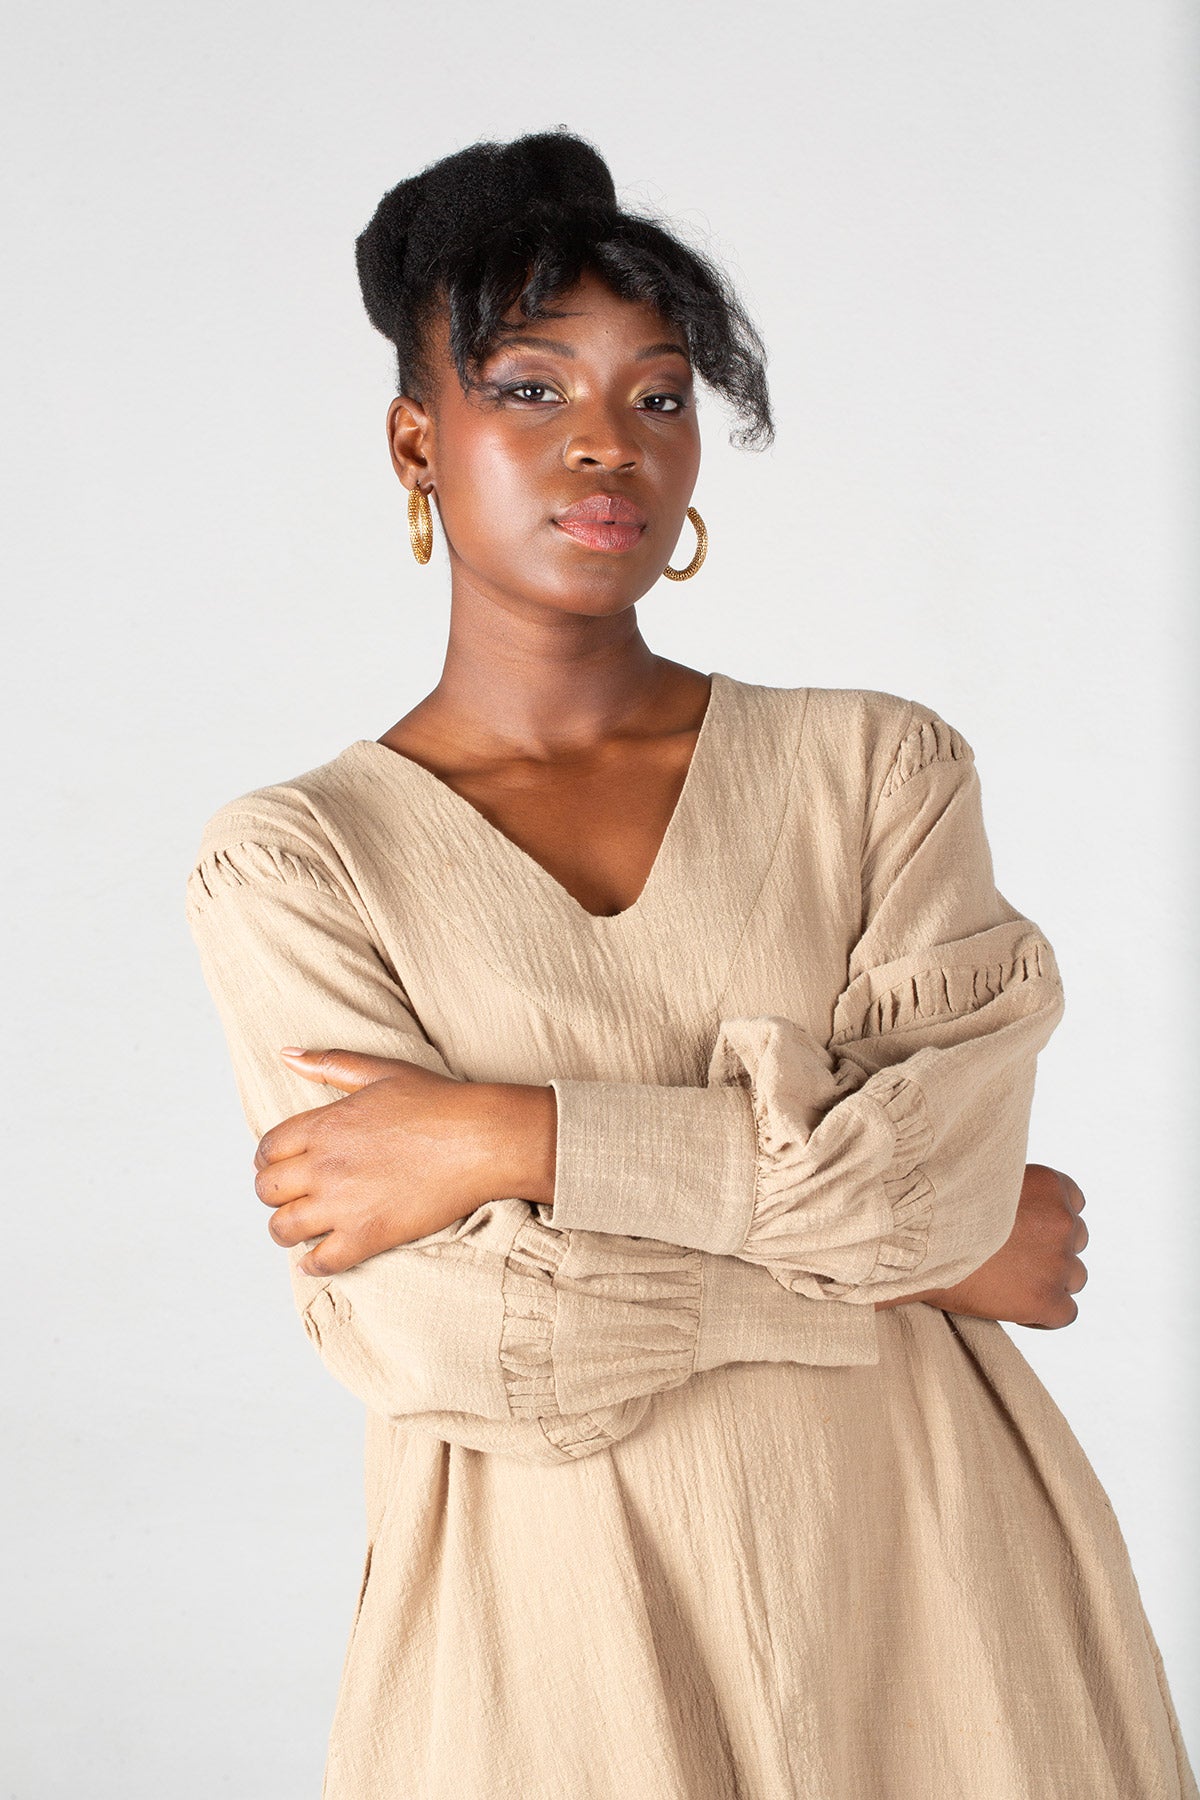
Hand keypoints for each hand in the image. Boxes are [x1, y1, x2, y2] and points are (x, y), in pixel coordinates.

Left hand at [254, 1047, 555, 1275]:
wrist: (480, 1140)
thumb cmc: (437, 1103)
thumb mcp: (380, 1071)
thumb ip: (329, 1063)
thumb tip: (286, 1053)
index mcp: (324, 1125)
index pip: (267, 1149)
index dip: (267, 1160)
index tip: (280, 1166)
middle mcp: (324, 1165)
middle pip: (266, 1190)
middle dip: (272, 1194)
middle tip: (290, 1196)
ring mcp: (343, 1204)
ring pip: (283, 1228)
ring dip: (286, 1230)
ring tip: (301, 1228)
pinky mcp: (367, 1236)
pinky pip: (319, 1262)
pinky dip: (312, 1264)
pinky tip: (319, 1257)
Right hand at [887, 1163, 1088, 1328]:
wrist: (917, 1241)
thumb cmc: (935, 1207)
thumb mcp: (978, 1179)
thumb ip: (1005, 1191)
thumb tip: (1004, 1208)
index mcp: (1049, 1184)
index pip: (1072, 1202)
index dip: (1047, 1220)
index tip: (1023, 1231)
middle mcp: (1062, 1220)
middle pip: (1074, 1240)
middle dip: (1049, 1249)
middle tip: (1012, 1258)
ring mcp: (1058, 1262)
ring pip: (1074, 1276)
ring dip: (1049, 1280)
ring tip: (1013, 1285)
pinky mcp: (1048, 1299)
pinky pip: (1066, 1313)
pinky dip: (1045, 1314)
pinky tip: (1016, 1309)